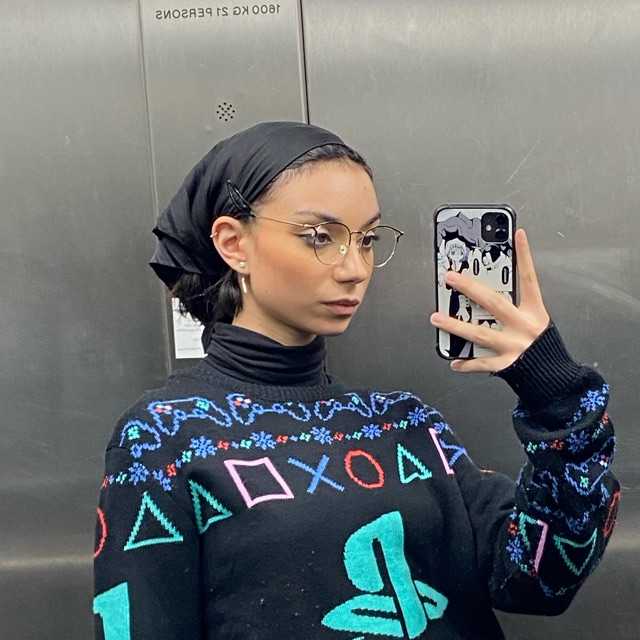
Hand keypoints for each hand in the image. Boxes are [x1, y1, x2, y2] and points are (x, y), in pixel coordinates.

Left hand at [430, 228, 549, 372]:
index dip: (524, 255)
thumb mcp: (535, 322)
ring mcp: (515, 346)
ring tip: (436, 317)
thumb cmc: (543, 348)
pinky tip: (453, 361)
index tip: (517, 234)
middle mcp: (524, 327)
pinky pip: (481, 363)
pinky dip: (466, 363)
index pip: (528, 278)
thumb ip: (513, 309)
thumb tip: (482, 296)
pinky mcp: (507, 365)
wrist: (556, 379)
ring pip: (479, 332)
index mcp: (534, 312)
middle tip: (450, 277)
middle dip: (469, 288)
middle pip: (493, 302)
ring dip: (455, 325)